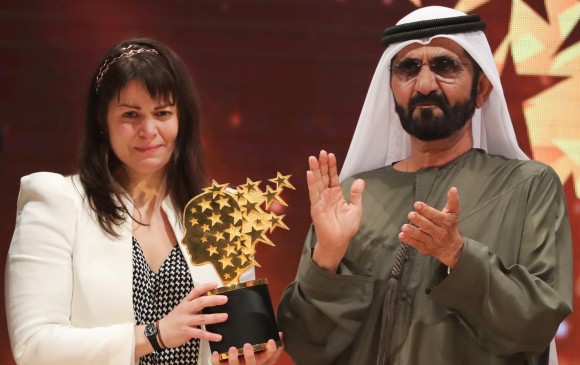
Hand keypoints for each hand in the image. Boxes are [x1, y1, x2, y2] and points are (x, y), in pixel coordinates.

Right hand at [157, 282, 227, 347]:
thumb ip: (194, 303)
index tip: (215, 284)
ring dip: (214, 317)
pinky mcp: (186, 332)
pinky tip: (218, 337)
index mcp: (185, 303)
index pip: (195, 291)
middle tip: (224, 299)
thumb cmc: (174, 320)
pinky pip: (200, 334)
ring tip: (225, 316)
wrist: (159, 333)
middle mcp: (186, 310)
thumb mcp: (182, 308)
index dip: (205, 287)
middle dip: (213, 300)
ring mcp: (186, 321)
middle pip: (200, 302)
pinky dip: (210, 336)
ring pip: (202, 318)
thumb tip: (209, 297)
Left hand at [211, 336, 283, 364]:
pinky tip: (215, 353)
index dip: (272, 352)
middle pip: (252, 364)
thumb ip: (270, 348)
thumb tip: (279, 334)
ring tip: (232, 348)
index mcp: (261, 363)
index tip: (271, 341)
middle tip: (247, 345)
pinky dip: (217, 361)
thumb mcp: (263, 356)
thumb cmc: (251, 361)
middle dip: (250, 356)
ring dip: (234, 358)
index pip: (271, 360)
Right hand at [308, 150, 364, 271]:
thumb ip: (356, 194)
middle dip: (322, 165)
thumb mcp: (356, 209)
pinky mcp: (316, 207)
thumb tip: (360, 180)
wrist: (338, 242)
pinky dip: (311, 183)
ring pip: (317, 182)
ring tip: (313, 158)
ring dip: (315, 170)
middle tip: (321, 152)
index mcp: (336, 194)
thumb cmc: (346, 227)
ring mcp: (320, 200)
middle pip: (323, 177)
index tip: (331, 155)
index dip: (332, 166)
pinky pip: (313, 193)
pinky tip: (310, 173)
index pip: (333, 177)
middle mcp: (327, 195)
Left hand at [398, 187, 463, 267]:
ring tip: (404, 227)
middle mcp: (439, 233)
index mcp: (445, 223)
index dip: (426, 210)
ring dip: (412, 232)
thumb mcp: (453, 214)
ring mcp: (432, 241)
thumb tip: (453, 189)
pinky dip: (409, 240)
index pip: (435, 216)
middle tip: (410, 214)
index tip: (417, 204)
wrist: (453, 249)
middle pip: (428, 226)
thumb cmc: (450, 227)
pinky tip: (402, 235)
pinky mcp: (425, 248)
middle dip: (419, 220)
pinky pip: (416, 244)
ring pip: (421, 236)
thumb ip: (452, 201)